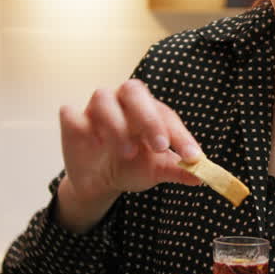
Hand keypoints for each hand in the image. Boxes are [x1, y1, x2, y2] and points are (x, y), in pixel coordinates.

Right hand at [56, 79, 202, 231]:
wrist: (100, 182)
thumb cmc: (132, 166)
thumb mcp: (157, 171)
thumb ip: (178, 170)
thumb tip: (203, 177)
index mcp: (147, 108)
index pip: (166, 114)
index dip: (180, 135)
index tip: (192, 156)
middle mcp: (121, 101)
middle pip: (133, 91)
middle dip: (148, 118)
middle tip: (160, 146)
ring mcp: (94, 109)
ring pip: (102, 99)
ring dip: (117, 125)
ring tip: (127, 152)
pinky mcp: (72, 122)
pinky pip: (71, 114)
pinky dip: (82, 125)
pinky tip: (94, 144)